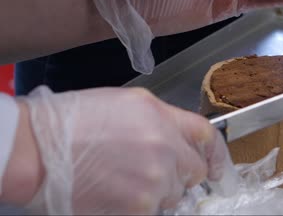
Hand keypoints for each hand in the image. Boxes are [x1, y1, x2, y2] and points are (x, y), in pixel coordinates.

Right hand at [22, 86, 227, 214]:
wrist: (38, 150)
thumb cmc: (73, 122)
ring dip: (157, 192)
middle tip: (152, 171)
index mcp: (162, 117)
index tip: (217, 166)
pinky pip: (155, 212)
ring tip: (124, 180)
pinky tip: (117, 194)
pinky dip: (141, 206)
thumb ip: (162, 120)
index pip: (207, 136)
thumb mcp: (126, 104)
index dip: (216, 153)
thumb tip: (179, 139)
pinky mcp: (140, 209)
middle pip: (194, 171)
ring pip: (174, 195)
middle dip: (179, 173)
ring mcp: (154, 182)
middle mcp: (165, 149)